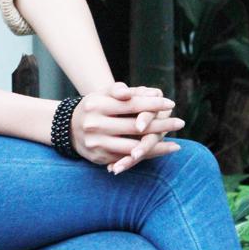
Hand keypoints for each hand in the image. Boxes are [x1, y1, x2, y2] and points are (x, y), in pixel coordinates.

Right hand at [68, 82, 183, 170]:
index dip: (152, 104)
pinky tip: (160, 154)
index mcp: (97, 105)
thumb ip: (123, 90)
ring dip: (157, 147)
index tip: (170, 103)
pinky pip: (127, 159)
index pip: (131, 104)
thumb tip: (151, 92)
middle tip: (180, 123)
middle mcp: (95, 125)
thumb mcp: (102, 93)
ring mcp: (97, 143)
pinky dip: (145, 157)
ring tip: (176, 145)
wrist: (68, 128)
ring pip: (133, 147)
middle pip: (135, 127)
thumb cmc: (94, 106)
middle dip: (160, 125)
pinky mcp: (99, 158)